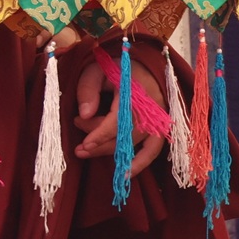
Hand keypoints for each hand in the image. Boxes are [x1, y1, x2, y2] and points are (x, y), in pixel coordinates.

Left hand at [73, 59, 165, 176]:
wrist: (142, 63)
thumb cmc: (116, 66)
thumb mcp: (97, 69)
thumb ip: (87, 88)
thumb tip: (84, 115)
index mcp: (136, 91)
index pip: (119, 119)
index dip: (101, 134)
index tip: (84, 144)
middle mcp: (151, 108)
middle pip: (124, 134)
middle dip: (98, 142)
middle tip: (78, 144)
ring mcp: (158, 119)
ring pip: (133, 143)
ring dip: (109, 152)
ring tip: (85, 153)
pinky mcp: (160, 127)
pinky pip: (153, 149)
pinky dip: (141, 163)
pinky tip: (124, 175)